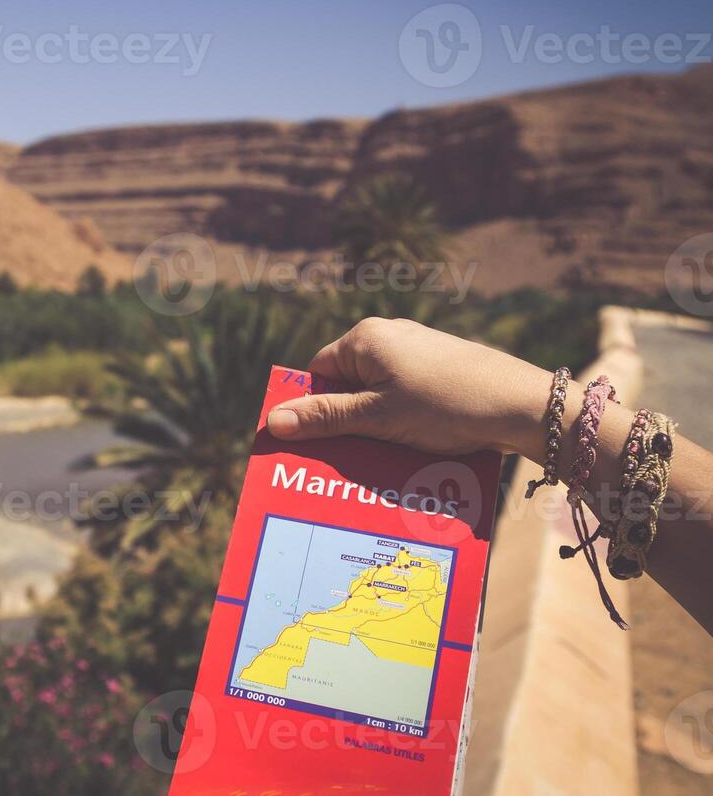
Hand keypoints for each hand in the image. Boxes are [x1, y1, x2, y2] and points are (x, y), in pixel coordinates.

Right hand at [266, 317, 553, 457]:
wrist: (524, 406)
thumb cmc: (447, 405)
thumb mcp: (378, 416)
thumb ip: (325, 418)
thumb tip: (274, 421)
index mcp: (365, 338)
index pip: (318, 373)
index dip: (314, 408)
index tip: (315, 443)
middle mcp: (389, 337)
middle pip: (347, 385)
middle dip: (345, 423)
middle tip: (348, 459)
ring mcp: (418, 352)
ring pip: (378, 395)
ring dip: (376, 428)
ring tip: (384, 458)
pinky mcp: (442, 370)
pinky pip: (405, 398)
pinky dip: (403, 423)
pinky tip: (414, 450)